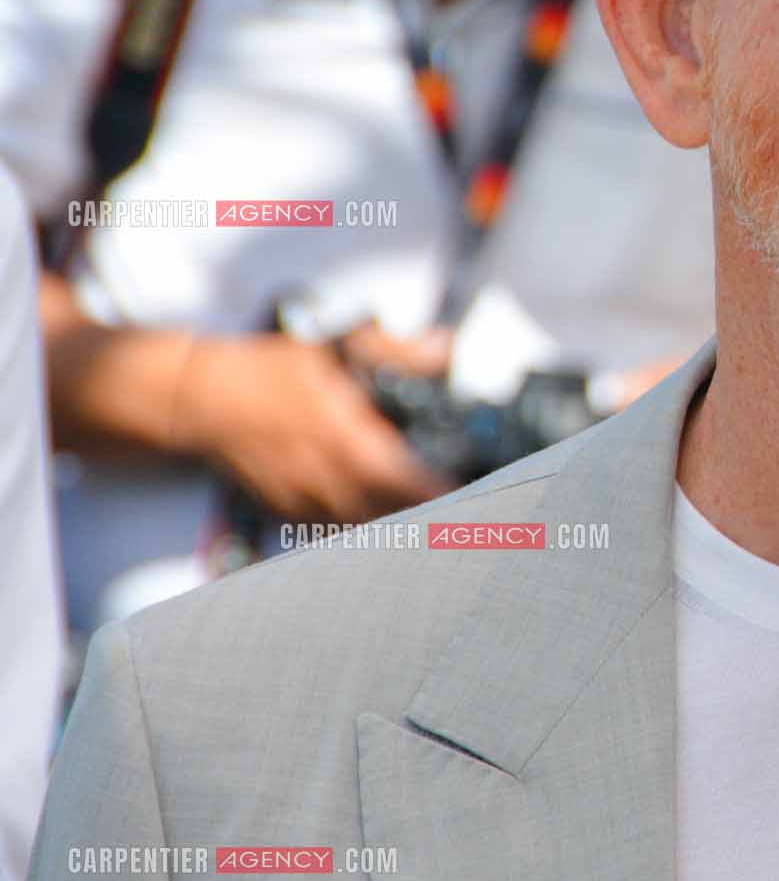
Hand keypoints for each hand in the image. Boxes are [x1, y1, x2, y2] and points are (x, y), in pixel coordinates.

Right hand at [171, 329, 450, 522]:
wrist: (200, 401)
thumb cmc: (271, 371)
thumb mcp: (337, 348)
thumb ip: (397, 352)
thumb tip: (446, 349)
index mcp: (342, 440)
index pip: (403, 481)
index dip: (442, 494)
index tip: (477, 497)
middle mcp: (323, 480)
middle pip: (390, 517)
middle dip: (430, 517)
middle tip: (470, 513)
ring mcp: (302, 503)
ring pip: (363, 530)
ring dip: (399, 527)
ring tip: (438, 522)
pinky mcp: (286, 513)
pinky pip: (333, 531)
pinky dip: (362, 529)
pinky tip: (387, 521)